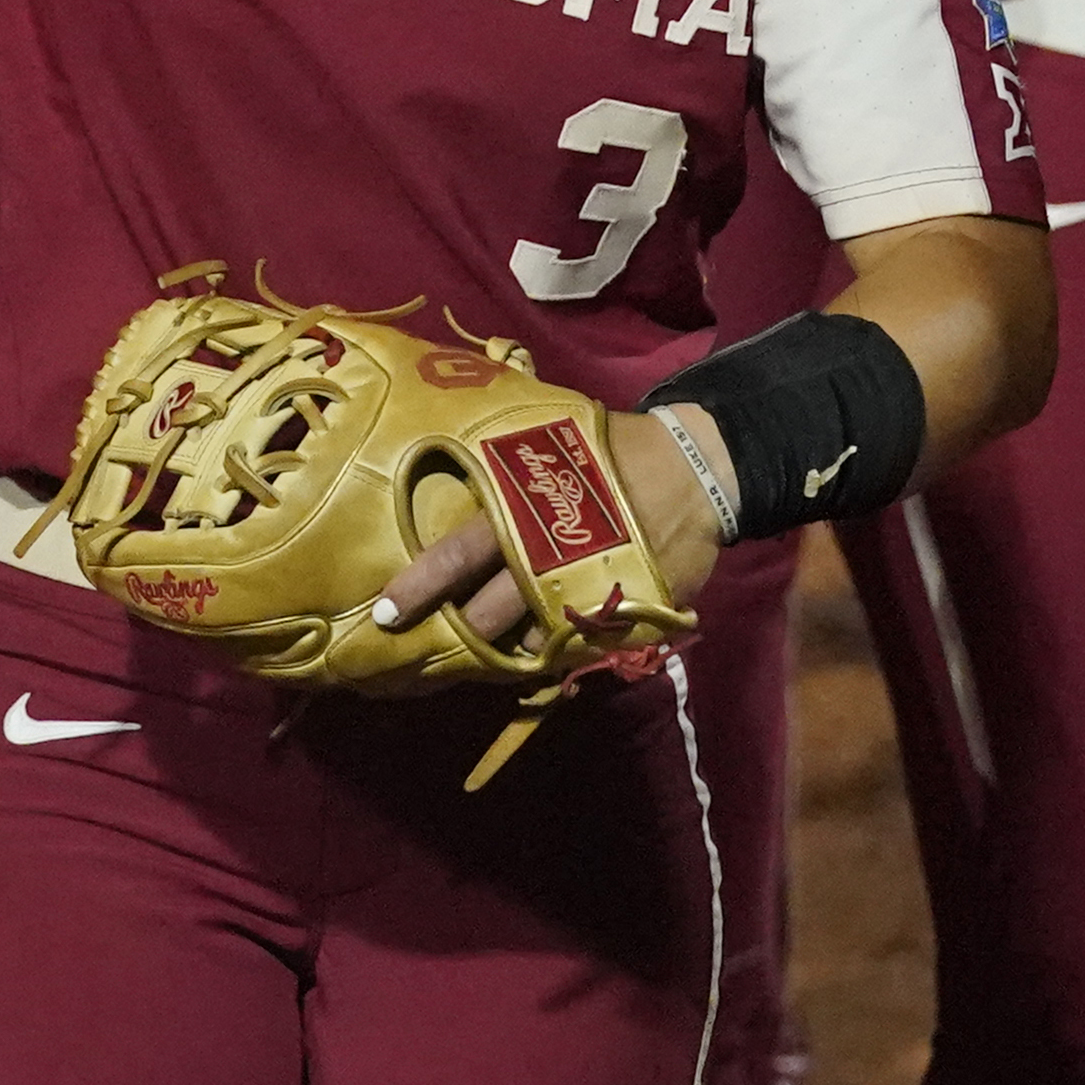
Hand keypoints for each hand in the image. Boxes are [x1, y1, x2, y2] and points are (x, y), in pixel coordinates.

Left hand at [376, 398, 726, 644]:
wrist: (698, 472)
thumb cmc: (613, 450)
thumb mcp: (551, 438)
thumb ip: (504, 458)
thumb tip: (445, 423)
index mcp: (524, 512)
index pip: (460, 553)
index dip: (422, 584)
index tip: (387, 612)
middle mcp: (548, 559)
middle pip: (488, 614)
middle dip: (454, 638)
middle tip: (419, 655)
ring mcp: (586, 593)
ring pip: (528, 642)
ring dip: (500, 653)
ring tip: (473, 660)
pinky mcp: (621, 617)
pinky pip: (574, 648)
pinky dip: (549, 653)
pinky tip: (533, 654)